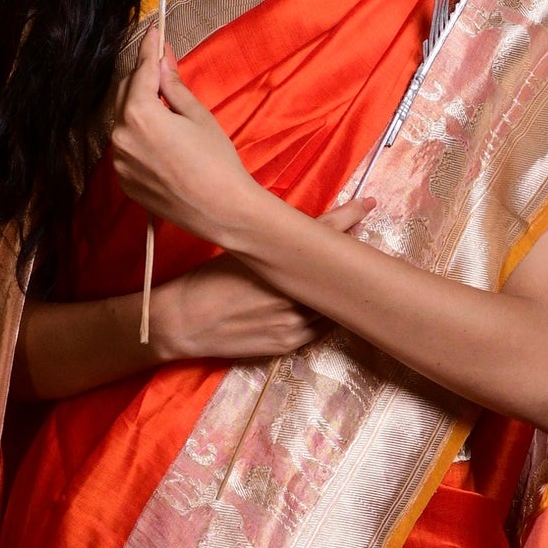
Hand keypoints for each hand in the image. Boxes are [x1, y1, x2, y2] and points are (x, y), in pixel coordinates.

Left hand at [110, 28, 260, 244]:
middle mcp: (120, 136)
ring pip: (123, 121)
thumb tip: (162, 59)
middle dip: (142, 78)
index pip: (142, 71)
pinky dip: (138, 136)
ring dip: (139, 108)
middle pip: (125, 93)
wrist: (222, 212)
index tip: (154, 32)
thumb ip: (173, 85)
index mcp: (139, 114)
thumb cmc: (217, 162)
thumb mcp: (198, 115)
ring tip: (166, 110)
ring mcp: (119, 162)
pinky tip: (162, 141)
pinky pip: (126, 148)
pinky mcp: (124, 181)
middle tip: (163, 68)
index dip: (149, 49)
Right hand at [149, 204, 374, 364]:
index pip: (323, 235)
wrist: (182, 321)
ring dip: (341, 289)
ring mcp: (293, 322)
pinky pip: (321, 328)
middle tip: (360, 243)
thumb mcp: (241, 253)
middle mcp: (291, 294)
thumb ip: (276, 248)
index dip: (347, 218)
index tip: (365, 204)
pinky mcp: (288, 343)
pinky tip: (329, 306)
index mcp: (277, 263)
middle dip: (348, 256)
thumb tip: (303, 238)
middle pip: (334, 270)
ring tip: (348, 277)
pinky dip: (327, 314)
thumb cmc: (207, 282)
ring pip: (333, 303)